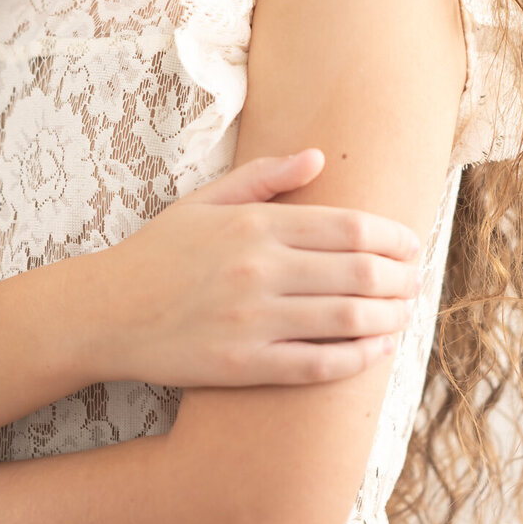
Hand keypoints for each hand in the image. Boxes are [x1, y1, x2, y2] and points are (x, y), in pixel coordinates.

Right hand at [93, 148, 421, 386]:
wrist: (106, 311)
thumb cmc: (157, 252)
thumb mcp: (204, 200)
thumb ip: (264, 176)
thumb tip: (319, 158)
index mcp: (254, 223)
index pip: (348, 226)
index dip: (393, 237)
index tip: (412, 244)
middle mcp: (260, 269)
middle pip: (360, 272)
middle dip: (402, 278)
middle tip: (417, 281)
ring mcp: (253, 320)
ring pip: (349, 319)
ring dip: (390, 317)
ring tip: (405, 313)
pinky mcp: (244, 365)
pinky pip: (318, 364)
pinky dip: (358, 358)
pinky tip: (377, 350)